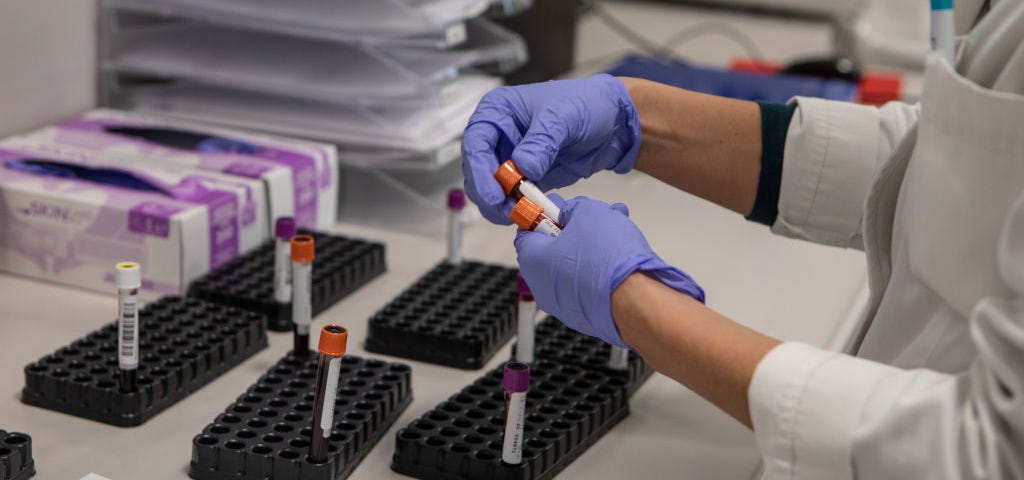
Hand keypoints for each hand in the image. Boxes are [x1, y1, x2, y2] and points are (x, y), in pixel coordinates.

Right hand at [461, 74, 641, 223]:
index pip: (476, 142)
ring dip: (500, 205)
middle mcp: (498, 135)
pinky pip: (511, 199)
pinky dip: (517, 209)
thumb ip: (542, 141)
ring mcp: (509, 159)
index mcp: (498, 111)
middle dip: (488, 194)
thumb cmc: (587, 104)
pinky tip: (531, 214)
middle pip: (477, 170)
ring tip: (521, 214)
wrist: (613, 123)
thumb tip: (524, 167)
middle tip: (506, 211)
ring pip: (490, 189)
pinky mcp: (524, 178)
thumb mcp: (564, 116)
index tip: (494, 194)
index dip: (479, 170)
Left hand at [515, 195, 703, 347]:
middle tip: (593, 217)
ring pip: (575, 264)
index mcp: (532, 259)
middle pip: (553, 247)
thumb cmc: (607, 260)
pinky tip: (620, 253)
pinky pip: (588, 283)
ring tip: (616, 229)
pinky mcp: (585, 314)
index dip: (543, 214)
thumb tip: (570, 211)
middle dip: (575, 228)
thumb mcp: (588, 213)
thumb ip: (573, 208)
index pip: (526, 231)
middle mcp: (542, 285)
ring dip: (593, 245)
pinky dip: (601, 268)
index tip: (558, 207)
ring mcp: (563, 303)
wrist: (636, 301)